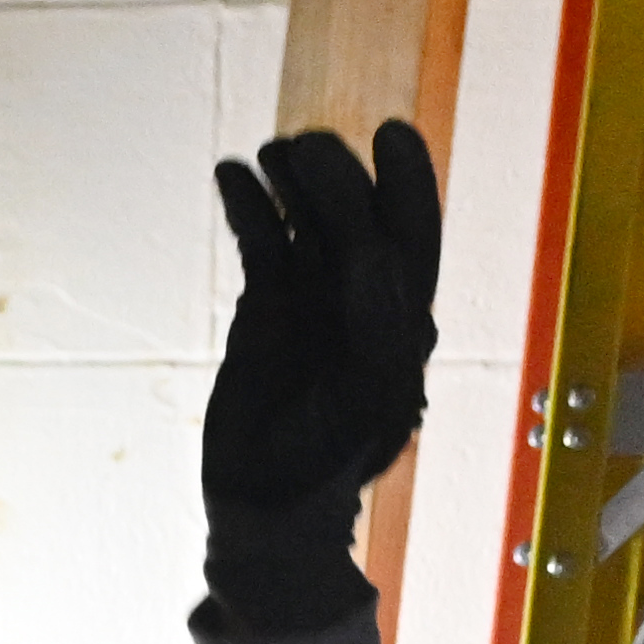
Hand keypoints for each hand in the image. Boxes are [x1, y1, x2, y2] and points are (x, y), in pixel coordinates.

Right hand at [200, 121, 443, 632]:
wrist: (270, 511)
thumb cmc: (330, 461)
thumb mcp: (367, 395)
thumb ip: (377, 321)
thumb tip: (374, 247)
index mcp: (402, 318)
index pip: (412, 233)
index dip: (408, 180)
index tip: (391, 133)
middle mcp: (362, 298)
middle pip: (358, 213)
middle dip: (337, 175)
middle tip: (303, 150)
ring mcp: (313, 298)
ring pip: (309, 218)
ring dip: (293, 181)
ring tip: (268, 157)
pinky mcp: (267, 305)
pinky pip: (262, 241)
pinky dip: (249, 206)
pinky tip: (231, 176)